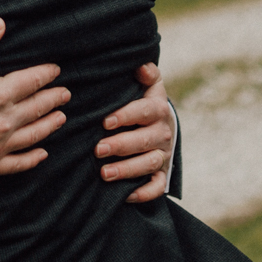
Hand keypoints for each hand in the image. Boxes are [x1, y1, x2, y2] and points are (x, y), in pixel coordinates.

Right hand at [0, 17, 70, 177]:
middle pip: (37, 108)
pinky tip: (42, 154)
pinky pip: (17, 164)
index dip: (46, 75)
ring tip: (61, 118)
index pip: (31, 82)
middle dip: (53, 99)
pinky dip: (33, 158)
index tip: (55, 71)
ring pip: (33, 135)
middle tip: (65, 94)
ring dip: (49, 125)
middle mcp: (2, 121)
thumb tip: (0, 23)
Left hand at [96, 63, 174, 203]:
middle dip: (121, 145)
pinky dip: (144, 193)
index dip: (127, 116)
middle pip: (145, 140)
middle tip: (97, 149)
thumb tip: (141, 66)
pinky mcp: (162, 173)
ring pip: (149, 164)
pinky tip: (126, 195)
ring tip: (104, 173)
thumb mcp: (148, 85)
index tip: (105, 122)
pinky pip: (158, 186)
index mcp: (158, 109)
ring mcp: (163, 154)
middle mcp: (163, 132)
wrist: (162, 124)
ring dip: (127, 170)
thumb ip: (147, 74)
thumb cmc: (145, 101)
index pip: (146, 111)